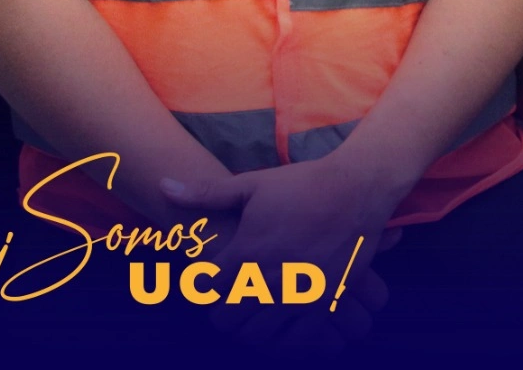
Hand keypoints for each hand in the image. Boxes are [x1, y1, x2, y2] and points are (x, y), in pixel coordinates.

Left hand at [163, 152, 405, 346]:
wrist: (359, 186)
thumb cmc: (304, 183)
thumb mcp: (253, 184)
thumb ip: (206, 194)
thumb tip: (163, 187)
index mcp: (245, 253)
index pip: (206, 293)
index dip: (208, 288)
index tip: (218, 279)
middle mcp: (268, 280)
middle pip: (228, 321)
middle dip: (228, 311)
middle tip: (238, 298)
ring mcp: (299, 294)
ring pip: (259, 335)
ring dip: (256, 325)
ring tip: (261, 309)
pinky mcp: (327, 302)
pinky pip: (297, 339)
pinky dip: (287, 337)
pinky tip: (288, 319)